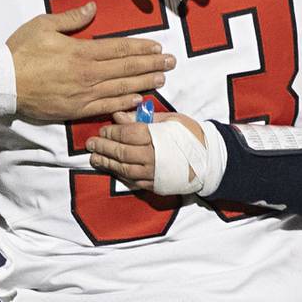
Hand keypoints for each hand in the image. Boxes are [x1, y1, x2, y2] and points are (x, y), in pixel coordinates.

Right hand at [8, 2, 174, 121]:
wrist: (3, 83)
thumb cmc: (20, 52)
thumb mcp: (43, 25)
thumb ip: (71, 18)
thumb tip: (92, 8)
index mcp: (81, 51)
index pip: (119, 49)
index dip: (140, 48)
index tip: (157, 47)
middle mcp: (87, 74)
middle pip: (126, 68)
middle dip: (151, 64)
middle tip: (171, 62)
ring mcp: (83, 94)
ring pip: (121, 88)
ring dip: (144, 83)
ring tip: (162, 78)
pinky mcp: (76, 109)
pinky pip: (106, 106)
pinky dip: (124, 103)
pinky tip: (138, 100)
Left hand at [86, 110, 204, 190]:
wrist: (211, 161)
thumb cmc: (191, 135)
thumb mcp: (171, 119)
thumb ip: (143, 118)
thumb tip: (119, 115)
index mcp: (156, 136)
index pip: (126, 133)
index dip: (111, 131)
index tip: (102, 129)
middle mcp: (152, 156)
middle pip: (121, 152)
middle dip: (103, 147)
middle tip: (90, 143)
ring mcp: (153, 173)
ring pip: (123, 169)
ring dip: (106, 163)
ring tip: (94, 158)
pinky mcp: (155, 185)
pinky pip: (132, 181)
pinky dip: (120, 175)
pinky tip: (111, 169)